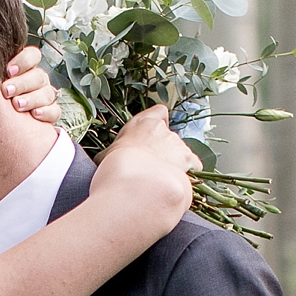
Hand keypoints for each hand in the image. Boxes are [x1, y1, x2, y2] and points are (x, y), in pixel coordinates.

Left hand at [1, 45, 63, 124]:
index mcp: (25, 68)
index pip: (33, 55)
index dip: (24, 61)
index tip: (8, 71)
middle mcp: (38, 80)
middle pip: (39, 76)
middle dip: (22, 83)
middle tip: (6, 91)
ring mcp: (45, 96)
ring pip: (47, 93)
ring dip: (32, 98)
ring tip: (17, 105)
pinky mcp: (51, 113)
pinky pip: (55, 111)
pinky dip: (46, 112)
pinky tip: (34, 114)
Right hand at [88, 104, 194, 235]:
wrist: (135, 183)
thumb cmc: (116, 167)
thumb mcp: (106, 157)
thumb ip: (110, 153)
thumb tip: (102, 161)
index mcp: (144, 123)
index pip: (159, 112)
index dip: (159, 122)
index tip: (153, 135)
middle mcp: (164, 130)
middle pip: (169, 136)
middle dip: (163, 150)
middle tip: (151, 167)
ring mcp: (178, 144)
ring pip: (180, 151)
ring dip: (174, 163)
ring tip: (161, 180)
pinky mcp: (189, 160)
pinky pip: (193, 164)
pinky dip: (189, 172)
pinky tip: (178, 182)